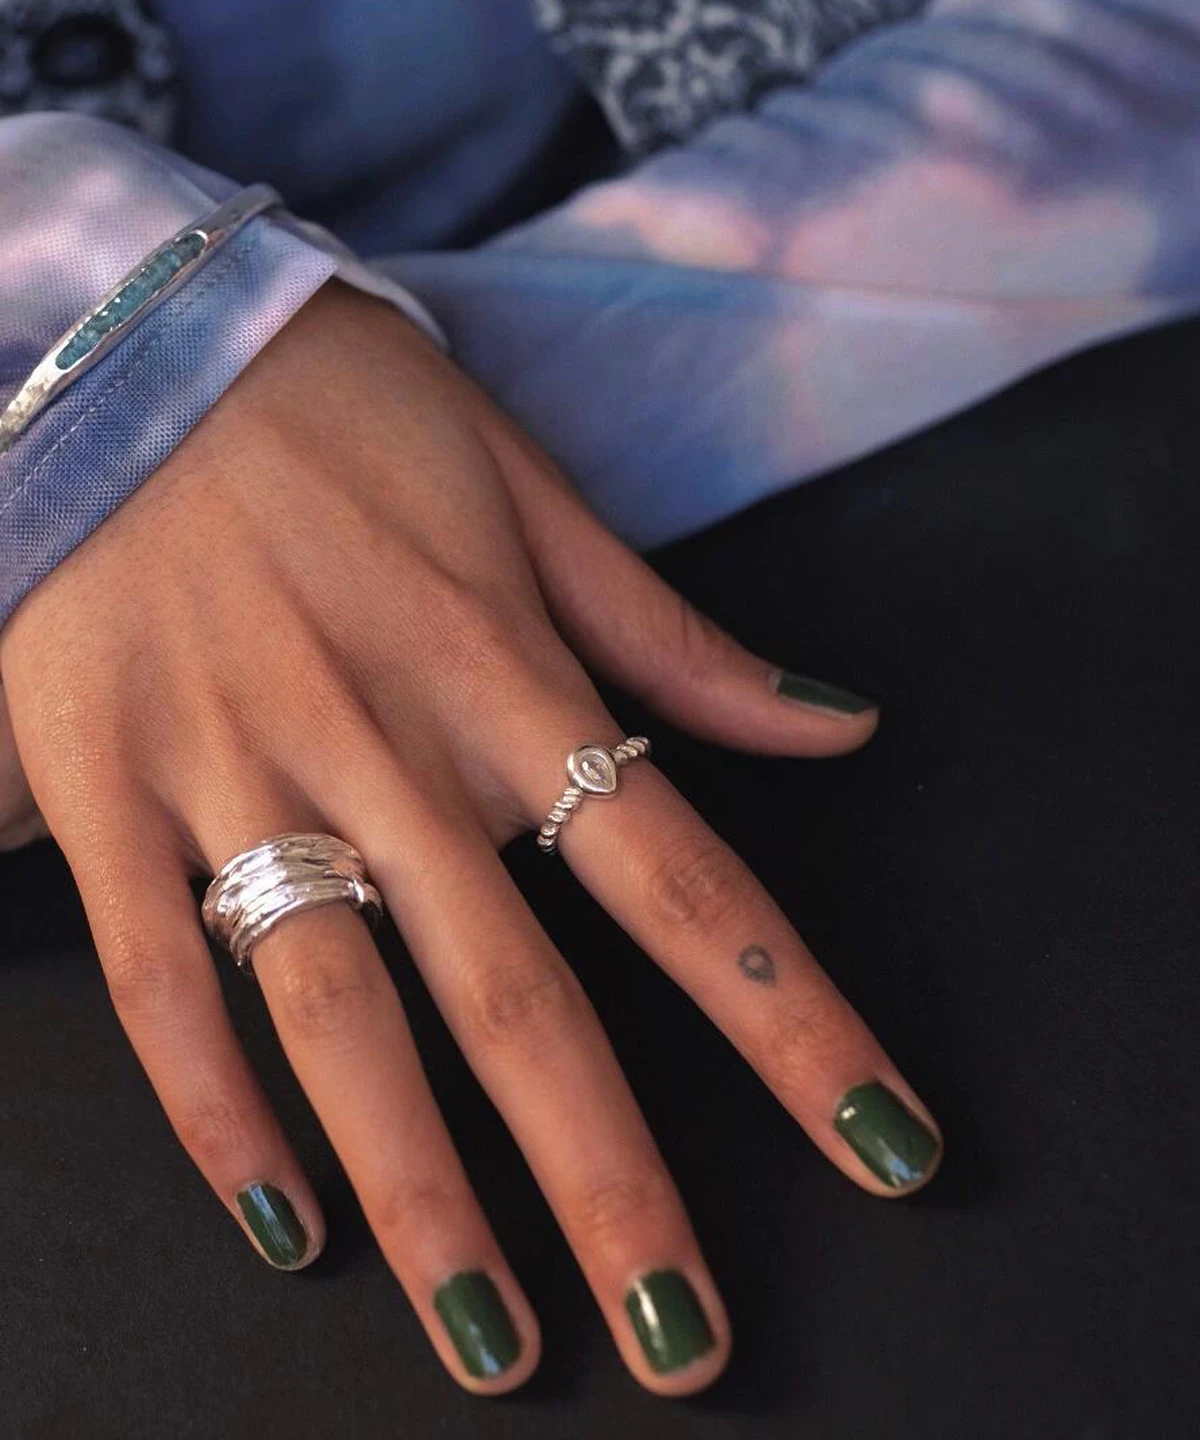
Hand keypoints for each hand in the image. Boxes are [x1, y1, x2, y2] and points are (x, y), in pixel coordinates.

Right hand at [0, 281, 940, 1395]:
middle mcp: (384, 745)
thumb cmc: (347, 414)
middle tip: (680, 1344)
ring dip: (423, 1191)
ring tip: (493, 1342)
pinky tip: (282, 1219)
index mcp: (507, 675)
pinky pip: (156, 972)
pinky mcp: (103, 785)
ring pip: (340, 1016)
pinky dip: (212, 1103)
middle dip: (611, 1181)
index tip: (882, 1145)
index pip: (686, 880)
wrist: (133, 339)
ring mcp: (234, 772)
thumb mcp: (532, 498)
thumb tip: (836, 727)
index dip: (793, 1025)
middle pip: (520, 997)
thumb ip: (676, 639)